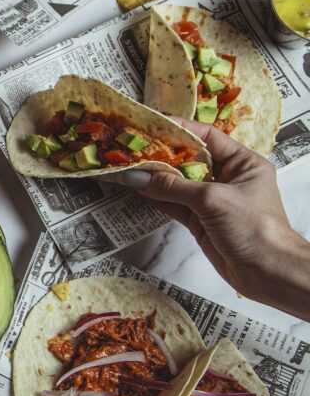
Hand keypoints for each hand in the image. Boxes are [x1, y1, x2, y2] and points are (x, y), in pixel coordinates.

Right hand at [122, 118, 309, 318]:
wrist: (268, 271)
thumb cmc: (253, 227)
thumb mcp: (212, 199)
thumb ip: (173, 187)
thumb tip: (137, 177)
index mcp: (242, 162)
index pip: (207, 137)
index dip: (180, 129)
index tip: (152, 124)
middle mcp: (227, 177)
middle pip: (189, 158)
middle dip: (161, 153)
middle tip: (133, 146)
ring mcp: (212, 200)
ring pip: (178, 182)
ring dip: (154, 177)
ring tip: (127, 166)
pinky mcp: (200, 220)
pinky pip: (173, 203)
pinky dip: (156, 197)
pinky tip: (137, 189)